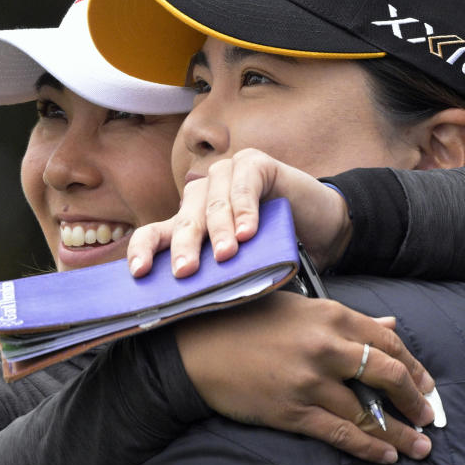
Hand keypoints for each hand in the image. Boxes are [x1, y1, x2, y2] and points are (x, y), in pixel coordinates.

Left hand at [127, 148, 351, 277]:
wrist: (324, 229)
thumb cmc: (280, 250)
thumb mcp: (242, 266)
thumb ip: (216, 273)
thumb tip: (187, 300)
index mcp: (190, 221)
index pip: (155, 232)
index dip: (144, 250)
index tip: (139, 272)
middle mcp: (202, 195)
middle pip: (185, 220)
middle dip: (186, 247)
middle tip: (186, 271)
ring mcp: (227, 175)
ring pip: (213, 203)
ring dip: (220, 231)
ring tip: (226, 255)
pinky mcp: (254, 163)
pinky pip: (244, 186)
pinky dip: (246, 210)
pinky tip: (250, 232)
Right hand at [174, 291, 437, 463]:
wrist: (198, 347)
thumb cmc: (245, 320)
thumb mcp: (300, 308)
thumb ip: (347, 320)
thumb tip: (390, 326)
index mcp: (331, 315)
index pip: (389, 343)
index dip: (414, 367)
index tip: (425, 384)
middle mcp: (327, 347)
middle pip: (388, 375)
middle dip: (416, 400)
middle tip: (429, 416)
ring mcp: (310, 381)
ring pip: (369, 412)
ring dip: (401, 433)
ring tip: (420, 446)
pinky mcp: (293, 411)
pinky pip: (341, 434)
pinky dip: (369, 447)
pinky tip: (387, 456)